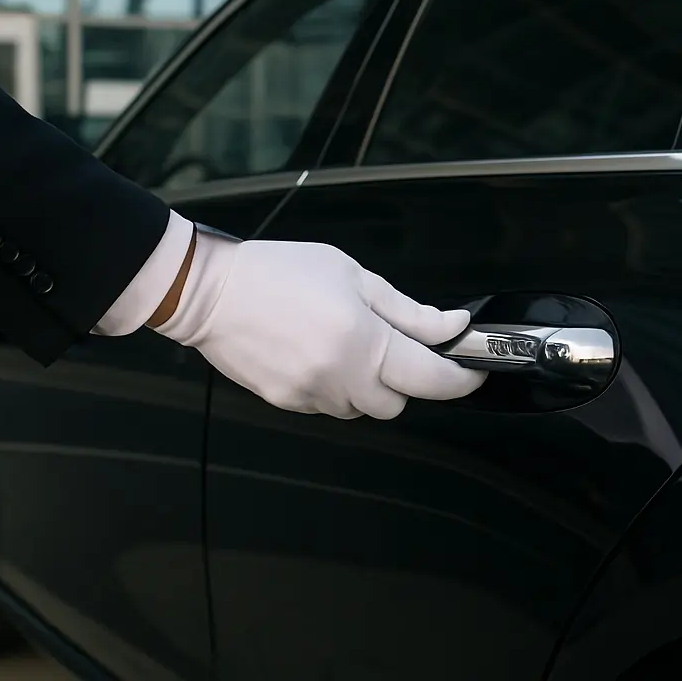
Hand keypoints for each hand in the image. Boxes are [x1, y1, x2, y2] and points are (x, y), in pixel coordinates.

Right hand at [151, 230, 486, 418]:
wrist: (209, 292)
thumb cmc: (277, 272)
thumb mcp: (353, 276)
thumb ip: (407, 310)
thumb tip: (450, 326)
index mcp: (362, 340)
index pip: (430, 378)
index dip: (460, 379)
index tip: (472, 372)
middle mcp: (339, 376)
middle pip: (397, 402)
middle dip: (403, 378)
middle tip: (390, 343)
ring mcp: (311, 395)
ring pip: (362, 408)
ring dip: (367, 384)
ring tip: (343, 342)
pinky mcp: (288, 403)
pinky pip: (329, 405)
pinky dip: (335, 386)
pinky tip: (317, 352)